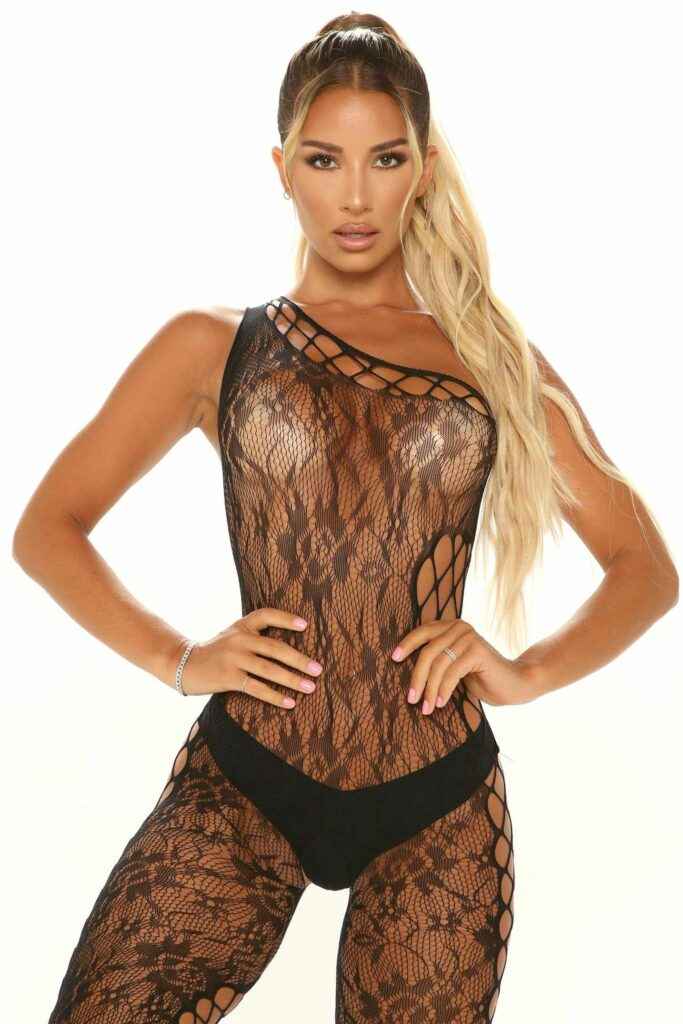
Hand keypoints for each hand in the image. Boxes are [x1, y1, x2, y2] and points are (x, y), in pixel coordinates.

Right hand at [176, 608, 322, 706]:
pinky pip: (256, 688)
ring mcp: (234, 658)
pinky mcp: (228, 677)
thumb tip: (289, 648)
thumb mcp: (232, 636)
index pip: (266, 615)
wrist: (183, 664)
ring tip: (310, 687)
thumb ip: (254, 636)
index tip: (305, 625)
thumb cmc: (215, 652)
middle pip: (275, 647)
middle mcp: (239, 639)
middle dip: (299, 659)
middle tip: (318, 669)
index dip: (286, 619)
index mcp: (242, 626)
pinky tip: (290, 703)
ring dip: (292, 679)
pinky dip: (275, 696)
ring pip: (269, 669)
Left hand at [390, 618, 540, 712]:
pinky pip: (452, 672)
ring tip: (425, 708)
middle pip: (428, 651)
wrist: (513, 685)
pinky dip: (443, 690)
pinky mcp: (477, 650)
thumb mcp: (453, 666)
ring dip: (429, 689)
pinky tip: (440, 703)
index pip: (423, 632)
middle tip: (410, 699)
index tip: (393, 659)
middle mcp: (459, 627)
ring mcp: (469, 637)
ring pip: (439, 664)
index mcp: (451, 627)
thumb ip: (437, 660)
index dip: (407, 644)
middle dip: (417, 677)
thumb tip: (403, 670)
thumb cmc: (480, 678)